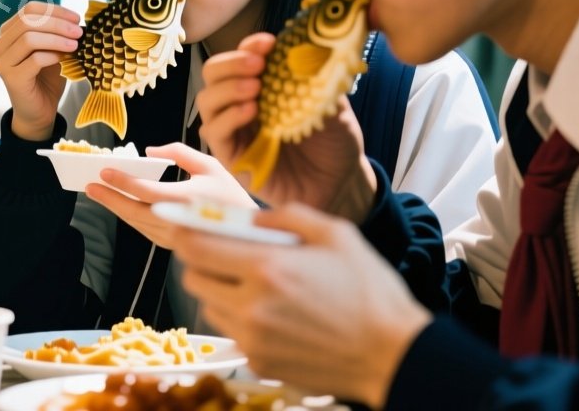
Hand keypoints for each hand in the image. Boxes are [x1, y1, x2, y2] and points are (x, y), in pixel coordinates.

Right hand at [0, 2, 81, 141]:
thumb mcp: (52, 49)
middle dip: (58, 24)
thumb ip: (56, 32)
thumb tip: (74, 18)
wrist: (40, 111)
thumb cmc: (47, 78)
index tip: (76, 18)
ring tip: (75, 45)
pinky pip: (34, 59)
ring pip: (29, 38)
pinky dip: (52, 55)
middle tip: (78, 32)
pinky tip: (65, 59)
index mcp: (7, 33)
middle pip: (28, 21)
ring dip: (57, 39)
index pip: (29, 10)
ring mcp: (2, 62)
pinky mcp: (11, 78)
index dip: (55, 10)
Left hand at [84, 143, 259, 250]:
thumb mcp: (210, 165)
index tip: (105, 172)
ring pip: (138, 223)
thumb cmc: (231, 195)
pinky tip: (120, 207)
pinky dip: (131, 218)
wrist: (253, 234)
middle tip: (90, 186)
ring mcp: (176, 238)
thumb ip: (179, 153)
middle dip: (110, 198)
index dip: (122, 182)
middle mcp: (179, 222)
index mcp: (188, 200)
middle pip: (135, 211)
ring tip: (99, 194)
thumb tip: (149, 152)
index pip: (146, 192)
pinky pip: (146, 231)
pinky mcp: (175, 246)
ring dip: (117, 209)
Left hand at [171, 204, 429, 407]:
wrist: (393, 355)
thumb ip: (288, 216)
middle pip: (193, 278)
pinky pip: (230, 332)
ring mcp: (253, 338)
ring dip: (220, 291)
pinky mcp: (259, 362)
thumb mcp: (337, 234)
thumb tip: (251, 217)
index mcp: (268, 268)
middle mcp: (252, 306)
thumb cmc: (371, 293)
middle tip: (226, 253)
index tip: (185, 224)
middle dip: (202, 261)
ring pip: (208, 306)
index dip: (185, 231)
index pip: (196, 247)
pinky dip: (239, 319)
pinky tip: (272, 312)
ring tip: (256, 285)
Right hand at [196, 33, 376, 221]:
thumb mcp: (332, 103)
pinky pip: (215, 132)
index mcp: (263, 84)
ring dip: (228, 88)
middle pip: (213, 73)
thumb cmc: (334, 142)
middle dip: (231, 63)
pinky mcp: (231, 156)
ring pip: (207, 99)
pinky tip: (251, 111)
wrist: (339, 183)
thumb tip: (308, 50)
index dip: (250, 46)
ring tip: (254, 87)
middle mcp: (241, 103)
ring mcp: (233, 129)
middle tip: (257, 65)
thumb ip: (317, 79)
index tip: (269, 43)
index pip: (242, 56)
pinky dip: (228, 117)